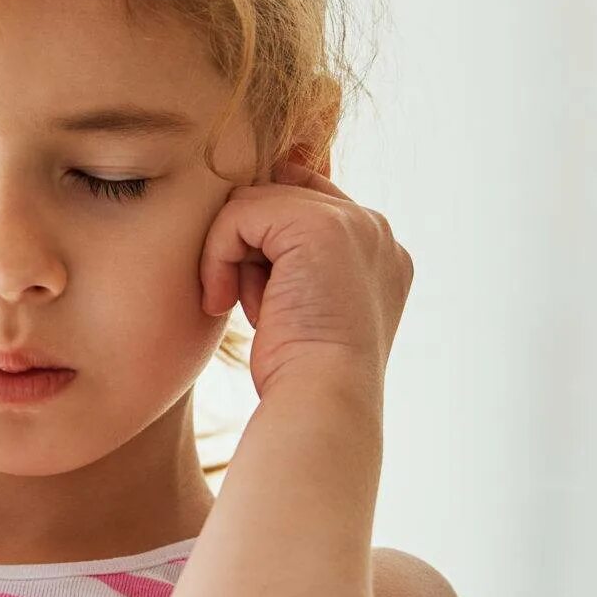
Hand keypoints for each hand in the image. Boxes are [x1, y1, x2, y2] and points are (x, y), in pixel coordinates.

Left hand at [199, 160, 412, 399]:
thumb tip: (246, 222)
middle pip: (275, 197)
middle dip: (250, 251)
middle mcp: (374, 229)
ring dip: (232, 256)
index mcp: (379, 251)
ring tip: (246, 306)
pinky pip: (237, 215)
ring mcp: (352, 222)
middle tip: (255, 307)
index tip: (262, 296)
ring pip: (252, 204)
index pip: (306, 203)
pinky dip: (217, 257)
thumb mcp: (300, 305)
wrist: (321, 399)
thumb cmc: (299, 370)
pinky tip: (224, 300)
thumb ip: (289, 261)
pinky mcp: (318, 226)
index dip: (264, 241)